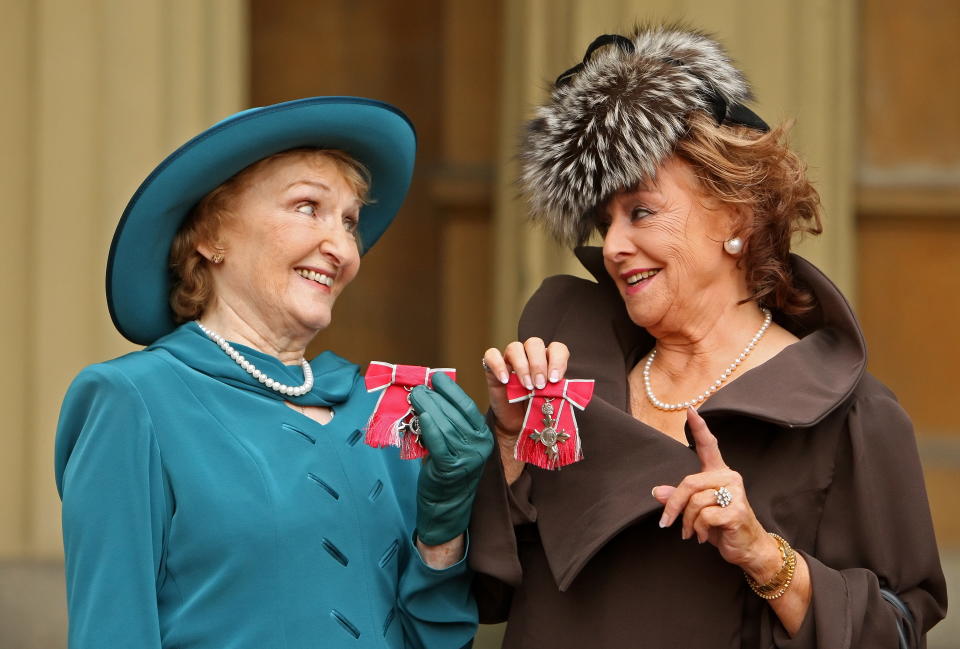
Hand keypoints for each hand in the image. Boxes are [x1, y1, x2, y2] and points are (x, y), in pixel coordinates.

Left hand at [409, 373, 493, 546]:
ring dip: (428, 407)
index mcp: (483, 437)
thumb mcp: (452, 443)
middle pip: (454, 414)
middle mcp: (479, 446)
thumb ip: (445, 423)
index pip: (467, 407)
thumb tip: (426, 395)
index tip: (437, 378)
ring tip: (414, 396)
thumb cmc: (446, 471)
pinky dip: (430, 426)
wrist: (446, 507)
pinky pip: (439, 442)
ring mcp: (467, 458)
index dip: (451, 390)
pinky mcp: (451, 468)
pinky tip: (421, 415)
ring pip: (445, 425)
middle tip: (418, 387)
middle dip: (435, 397)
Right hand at [482, 338, 569, 443]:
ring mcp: (510, 360)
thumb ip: (557, 391)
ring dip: (522, 366)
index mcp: (548, 360)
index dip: (558, 360)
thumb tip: (562, 388)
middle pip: (534, 344)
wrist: (517, 424)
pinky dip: (498, 366)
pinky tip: (505, 380)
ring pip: (514, 347)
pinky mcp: (492, 368)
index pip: (556, 348)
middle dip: (538, 364)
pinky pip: (491, 355)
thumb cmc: (537, 409)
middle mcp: (529, 356)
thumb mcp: (552, 401)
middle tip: (540, 385)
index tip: (555, 379)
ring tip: (526, 386)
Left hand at [652, 407, 778, 577]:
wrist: (747, 548)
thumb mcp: (696, 512)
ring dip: (687, 522)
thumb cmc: (722, 526)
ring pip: (695, 501)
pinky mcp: (736, 511)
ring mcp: (735, 493)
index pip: (709, 446)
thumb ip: (679, 498)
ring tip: (692, 532)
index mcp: (719, 473)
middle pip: (689, 483)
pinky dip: (699, 529)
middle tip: (666, 523)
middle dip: (674, 505)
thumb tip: (656, 492)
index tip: (690, 410)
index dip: (699, 428)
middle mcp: (729, 478)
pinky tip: (704, 536)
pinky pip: (705, 516)